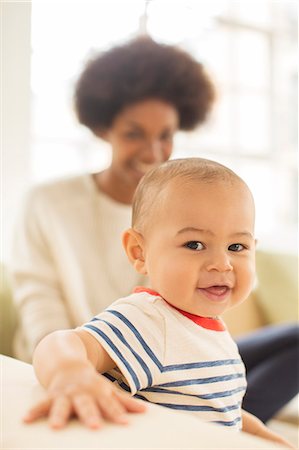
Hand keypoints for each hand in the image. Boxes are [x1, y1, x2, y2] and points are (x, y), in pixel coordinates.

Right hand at [23, 362, 145, 428]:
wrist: (68, 363)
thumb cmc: (91, 382)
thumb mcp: (107, 389)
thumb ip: (124, 401)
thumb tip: (145, 411)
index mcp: (98, 390)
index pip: (109, 403)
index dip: (117, 412)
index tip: (126, 423)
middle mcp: (82, 392)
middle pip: (87, 404)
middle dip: (90, 414)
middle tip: (94, 426)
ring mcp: (66, 394)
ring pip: (62, 405)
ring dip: (60, 415)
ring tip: (56, 427)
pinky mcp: (52, 396)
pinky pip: (42, 404)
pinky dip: (34, 411)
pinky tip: (26, 420)